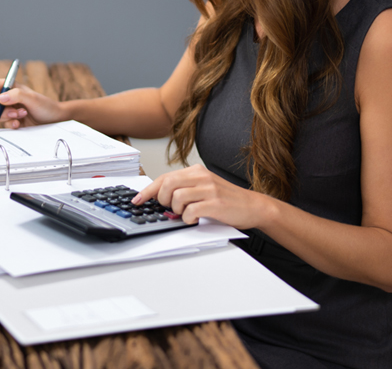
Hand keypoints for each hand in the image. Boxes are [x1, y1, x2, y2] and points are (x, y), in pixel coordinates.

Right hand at [0, 79, 66, 128]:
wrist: (54, 120)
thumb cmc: (46, 106)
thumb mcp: (32, 98)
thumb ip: (16, 95)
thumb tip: (0, 98)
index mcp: (8, 86)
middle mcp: (5, 98)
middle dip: (1, 110)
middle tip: (16, 112)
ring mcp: (7, 110)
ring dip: (8, 118)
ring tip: (22, 115)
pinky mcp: (10, 121)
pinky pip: (2, 125)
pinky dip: (10, 125)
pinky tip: (20, 124)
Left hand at [131, 164, 272, 228]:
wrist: (253, 206)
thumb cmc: (226, 200)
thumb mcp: (203, 188)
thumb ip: (184, 189)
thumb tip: (159, 198)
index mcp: (196, 171)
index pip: (164, 177)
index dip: (148, 190)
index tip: (137, 200)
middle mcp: (201, 177)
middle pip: (167, 184)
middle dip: (162, 199)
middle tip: (170, 208)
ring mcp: (209, 189)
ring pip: (177, 197)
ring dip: (177, 210)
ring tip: (185, 213)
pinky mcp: (216, 203)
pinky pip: (191, 211)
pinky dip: (188, 218)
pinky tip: (194, 219)